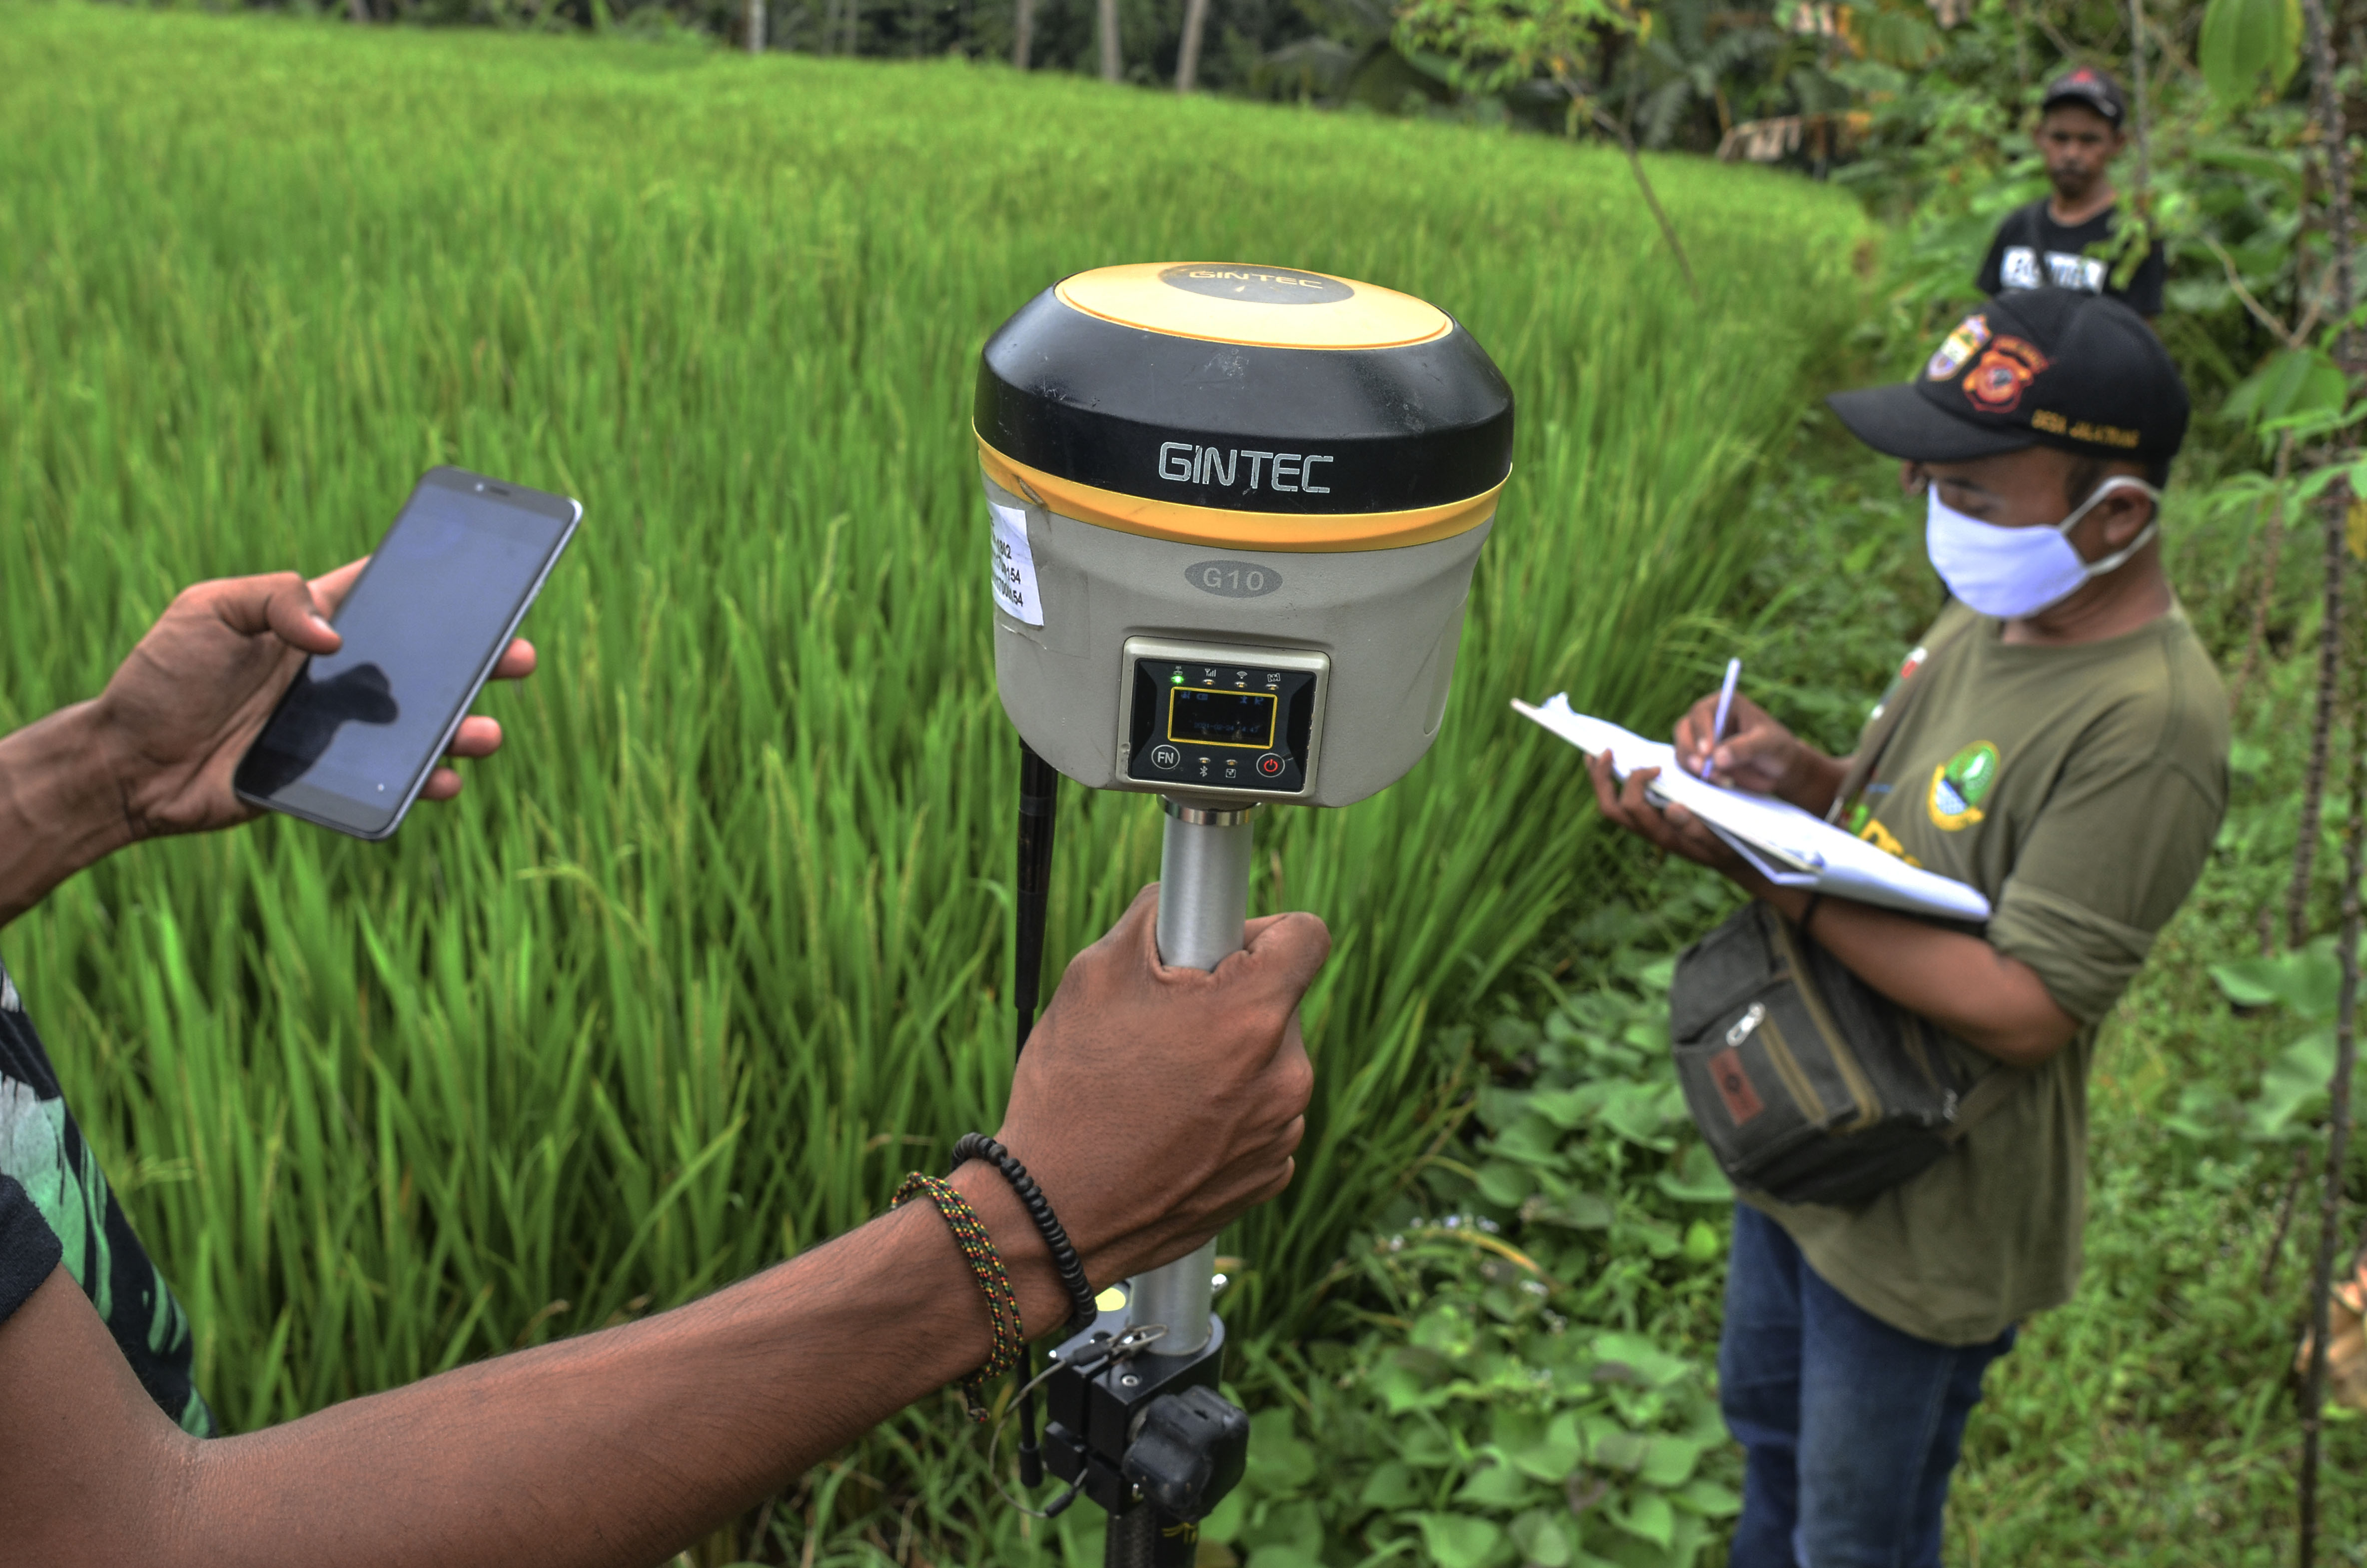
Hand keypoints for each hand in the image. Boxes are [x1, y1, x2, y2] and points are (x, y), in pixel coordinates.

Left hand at [88, 561, 535, 840]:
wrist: (128, 764)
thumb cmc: (161, 677)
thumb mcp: (205, 611)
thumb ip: (272, 600)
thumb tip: (335, 637)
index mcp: (313, 623)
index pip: (387, 593)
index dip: (437, 583)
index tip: (486, 577)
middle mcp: (338, 674)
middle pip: (426, 662)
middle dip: (479, 658)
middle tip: (516, 657)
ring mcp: (341, 729)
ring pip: (422, 725)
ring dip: (463, 726)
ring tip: (483, 731)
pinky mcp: (334, 777)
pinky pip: (393, 780)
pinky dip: (425, 781)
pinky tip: (442, 778)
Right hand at [992, 886, 1326, 1295]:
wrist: (1054, 1214)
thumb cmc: (1071, 1093)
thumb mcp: (1094, 973)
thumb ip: (1152, 918)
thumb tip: (1176, 901)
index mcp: (1252, 1015)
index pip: (1306, 935)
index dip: (1261, 929)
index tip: (1221, 946)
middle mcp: (1285, 1076)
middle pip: (1276, 1003)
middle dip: (1226, 1001)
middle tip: (1161, 1025)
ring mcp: (1282, 1133)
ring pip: (1266, 1063)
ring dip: (1226, 1060)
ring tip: (1154, 1083)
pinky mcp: (1269, 1177)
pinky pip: (1259, 1119)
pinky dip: (1225, 1114)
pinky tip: (1169, 1126)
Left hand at [1584, 750, 1756, 883]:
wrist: (1731, 859)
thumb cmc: (1727, 847)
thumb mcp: (1718, 841)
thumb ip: (1696, 828)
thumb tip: (1673, 807)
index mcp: (1663, 835)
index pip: (1633, 807)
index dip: (1636, 782)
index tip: (1656, 767)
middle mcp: (1648, 832)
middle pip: (1610, 808)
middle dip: (1601, 779)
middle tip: (1603, 750)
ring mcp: (1645, 827)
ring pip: (1611, 806)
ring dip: (1601, 780)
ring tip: (1596, 754)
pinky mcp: (1649, 820)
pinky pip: (1620, 803)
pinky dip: (1611, 783)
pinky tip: (1614, 764)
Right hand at [1672, 692, 1841, 811]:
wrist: (1777, 769)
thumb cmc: (1776, 748)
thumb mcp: (1767, 744)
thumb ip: (1744, 748)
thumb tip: (1717, 758)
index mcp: (1723, 704)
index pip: (1702, 713)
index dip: (1701, 731)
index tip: (1707, 752)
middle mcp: (1706, 719)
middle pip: (1683, 730)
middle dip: (1689, 751)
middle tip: (1702, 770)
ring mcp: (1699, 740)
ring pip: (1682, 751)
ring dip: (1694, 768)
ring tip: (1720, 780)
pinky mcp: (1699, 760)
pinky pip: (1688, 768)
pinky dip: (1697, 778)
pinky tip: (1719, 783)